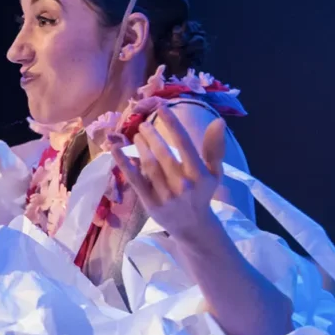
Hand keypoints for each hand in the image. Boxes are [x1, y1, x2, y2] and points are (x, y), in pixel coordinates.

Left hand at [109, 108, 226, 244]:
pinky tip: (116, 150)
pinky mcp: (150, 202)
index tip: (162, 107)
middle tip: (144, 125)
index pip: (184, 144)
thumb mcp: (214, 172)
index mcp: (199, 174)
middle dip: (152, 135)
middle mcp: (183, 184)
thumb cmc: (202, 193)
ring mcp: (165, 195)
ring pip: (149, 164)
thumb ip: (215, 148)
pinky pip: (135, 179)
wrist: (193, 226)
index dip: (172, 124)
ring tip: (137, 135)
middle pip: (163, 153)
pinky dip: (124, 163)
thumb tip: (219, 122)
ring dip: (140, 146)